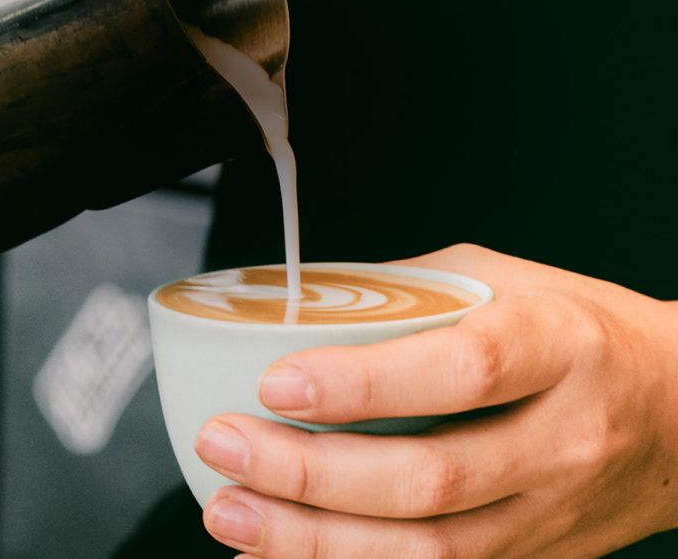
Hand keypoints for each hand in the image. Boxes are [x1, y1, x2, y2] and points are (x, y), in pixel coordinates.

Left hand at [195, 244, 677, 557]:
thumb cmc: (584, 328)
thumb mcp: (509, 279)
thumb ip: (415, 290)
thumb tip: (313, 305)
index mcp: (559, 348)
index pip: (461, 372)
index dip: (365, 384)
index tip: (279, 382)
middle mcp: (561, 440)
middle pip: (432, 478)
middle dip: (312, 475)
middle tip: (226, 446)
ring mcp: (552, 516)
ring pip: (429, 550)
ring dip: (316, 541)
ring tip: (230, 512)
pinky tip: (282, 558)